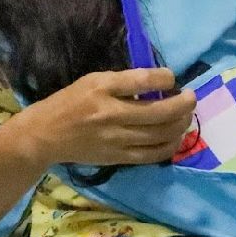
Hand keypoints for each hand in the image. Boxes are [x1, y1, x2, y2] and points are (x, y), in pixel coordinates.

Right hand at [22, 68, 195, 166]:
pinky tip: (176, 136)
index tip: (171, 78)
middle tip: (191, 97)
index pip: (143, 81)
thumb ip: (125, 81)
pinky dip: (170, 145)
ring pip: (160, 135)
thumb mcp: (93, 81)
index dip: (165, 78)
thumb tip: (160, 81)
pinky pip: (152, 155)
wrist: (45, 135)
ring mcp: (115, 139)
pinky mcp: (117, 158)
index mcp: (102, 89)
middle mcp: (110, 114)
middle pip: (159, 112)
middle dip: (184, 104)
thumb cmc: (71, 102)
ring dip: (181, 124)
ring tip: (186, 115)